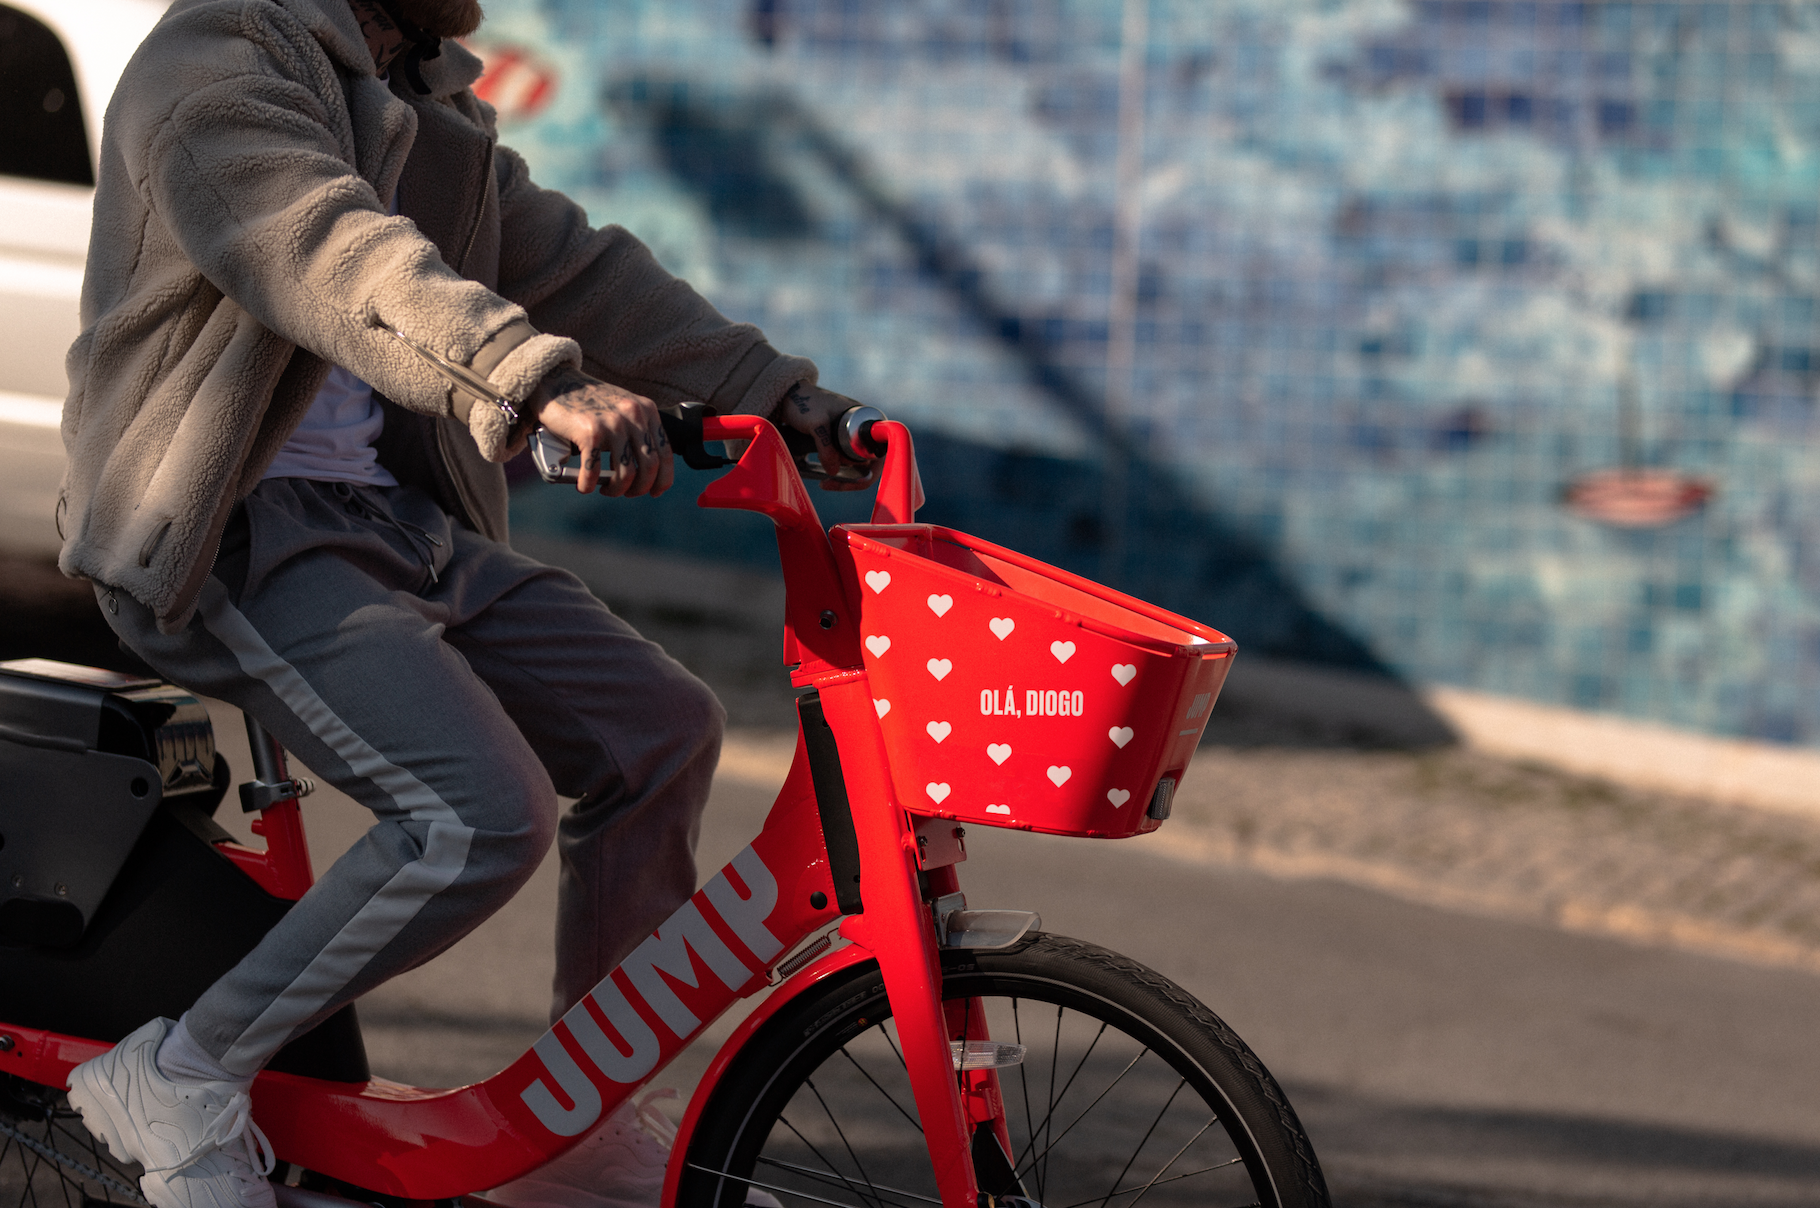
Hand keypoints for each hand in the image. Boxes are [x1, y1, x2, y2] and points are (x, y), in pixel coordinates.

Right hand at [527, 366, 673, 496]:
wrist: (556, 380)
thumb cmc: (588, 400)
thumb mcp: (622, 409)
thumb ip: (636, 431)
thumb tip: (645, 470)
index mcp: (646, 410)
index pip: (665, 453)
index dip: (663, 479)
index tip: (655, 491)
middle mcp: (633, 415)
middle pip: (650, 466)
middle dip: (639, 488)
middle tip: (626, 493)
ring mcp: (612, 423)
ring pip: (626, 473)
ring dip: (615, 489)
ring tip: (605, 489)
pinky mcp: (590, 432)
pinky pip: (594, 470)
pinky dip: (588, 484)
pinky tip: (584, 485)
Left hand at [776, 383, 879, 491]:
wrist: (786, 394)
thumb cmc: (803, 402)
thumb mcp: (816, 424)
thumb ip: (826, 448)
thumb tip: (834, 472)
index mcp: (865, 418)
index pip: (880, 450)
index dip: (871, 467)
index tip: (852, 475)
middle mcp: (862, 426)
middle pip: (869, 461)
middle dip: (853, 476)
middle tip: (830, 479)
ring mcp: (851, 434)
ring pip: (856, 463)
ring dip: (844, 475)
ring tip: (825, 479)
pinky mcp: (838, 439)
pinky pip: (845, 460)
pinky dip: (837, 469)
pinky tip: (822, 472)